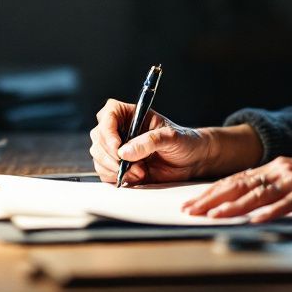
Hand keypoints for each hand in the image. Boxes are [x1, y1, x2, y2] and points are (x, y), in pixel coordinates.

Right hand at [87, 99, 260, 184]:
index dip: (108, 130)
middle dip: (111, 154)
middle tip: (129, 164)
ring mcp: (119, 148)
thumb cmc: (185, 141)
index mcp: (132, 114)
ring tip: (139, 171)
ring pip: (99, 156)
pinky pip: (105, 172)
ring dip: (115, 168)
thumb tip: (124, 151)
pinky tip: (137, 176)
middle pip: (98, 137)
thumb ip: (149, 141)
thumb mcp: (171, 137)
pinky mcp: (120, 166)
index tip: (118, 146)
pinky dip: (116, 178)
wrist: (193, 160)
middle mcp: (121, 130)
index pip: (109, 114)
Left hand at [181, 154, 291, 222]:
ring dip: (234, 206)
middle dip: (212, 199)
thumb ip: (266, 188)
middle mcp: (277, 171)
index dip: (210, 192)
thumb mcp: (288, 180)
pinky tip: (256, 221)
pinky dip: (270, 212)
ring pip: (257, 194)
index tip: (190, 204)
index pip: (233, 180)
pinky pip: (286, 204)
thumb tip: (239, 201)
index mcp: (270, 169)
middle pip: (238, 185)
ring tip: (214, 216)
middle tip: (190, 211)